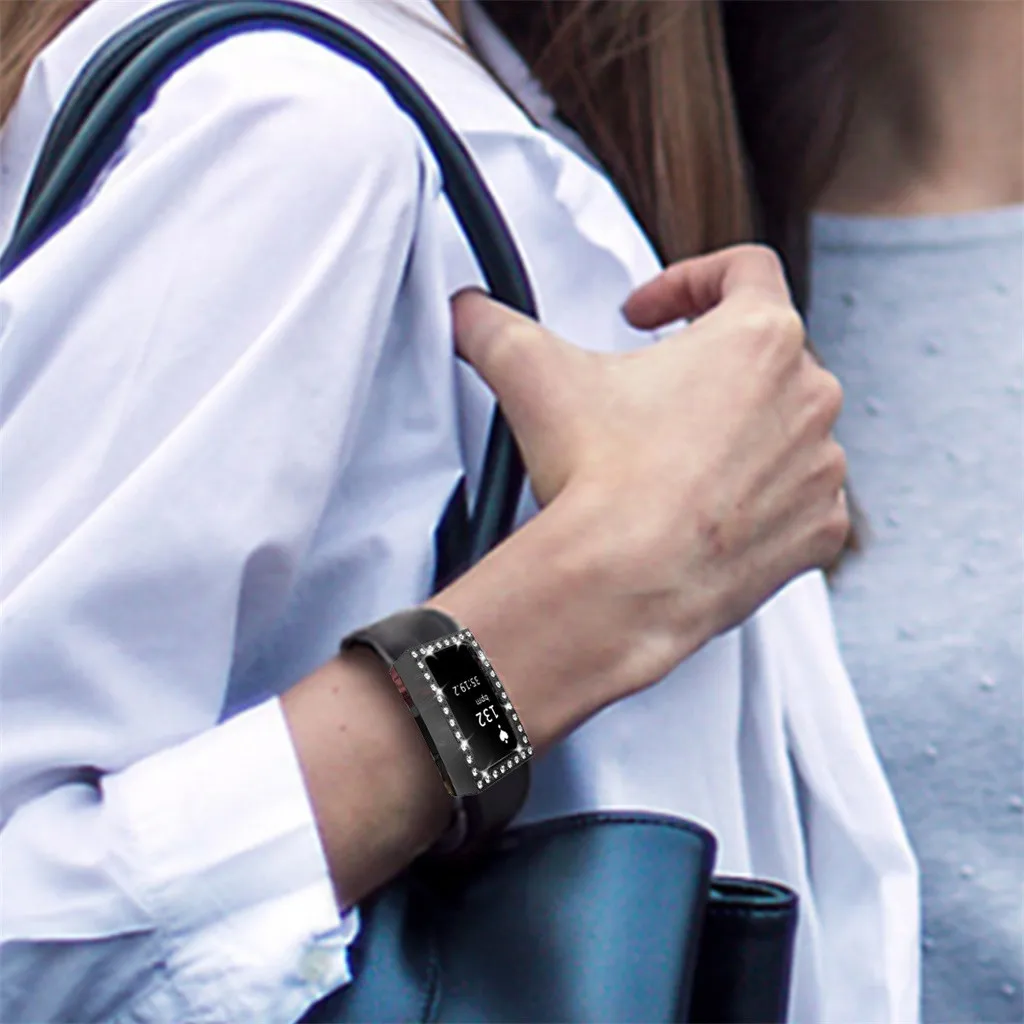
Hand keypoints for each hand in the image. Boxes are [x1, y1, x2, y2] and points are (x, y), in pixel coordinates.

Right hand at [451, 245, 847, 683]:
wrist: (627, 580)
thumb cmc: (602, 475)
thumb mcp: (534, 375)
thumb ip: (495, 327)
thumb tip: (467, 313)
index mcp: (758, 336)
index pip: (745, 269)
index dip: (688, 280)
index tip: (648, 315)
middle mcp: (808, 394)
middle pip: (765, 355)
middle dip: (708, 369)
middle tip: (652, 397)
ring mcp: (821, 467)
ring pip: (787, 430)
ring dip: (740, 435)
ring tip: (677, 462)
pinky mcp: (819, 530)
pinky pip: (800, 501)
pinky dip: (762, 501)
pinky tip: (709, 511)